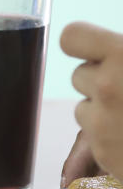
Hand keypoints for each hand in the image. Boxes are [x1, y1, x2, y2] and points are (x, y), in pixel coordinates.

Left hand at [62, 22, 122, 180]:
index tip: (97, 50)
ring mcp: (101, 122)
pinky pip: (92, 135)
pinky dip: (108, 134)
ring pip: (82, 106)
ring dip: (102, 108)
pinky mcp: (102, 151)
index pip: (71, 37)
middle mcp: (108, 86)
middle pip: (78, 74)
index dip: (84, 43)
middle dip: (99, 78)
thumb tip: (117, 51)